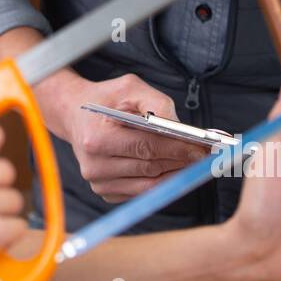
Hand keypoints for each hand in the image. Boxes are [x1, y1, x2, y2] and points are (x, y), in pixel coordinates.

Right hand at [38, 71, 209, 203]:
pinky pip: (143, 192)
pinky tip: (173, 168)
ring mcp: (99, 183)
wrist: (75, 115)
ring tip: (193, 160)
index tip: (202, 147)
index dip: (178, 148)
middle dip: (181, 160)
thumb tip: (181, 127)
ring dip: (175, 173)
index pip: (146, 147)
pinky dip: (162, 181)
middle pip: (151, 167)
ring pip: (150, 184)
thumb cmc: (105, 100)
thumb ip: (156, 103)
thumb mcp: (130, 88)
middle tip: (205, 153)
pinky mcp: (106, 192)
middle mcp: (94, 166)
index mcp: (96, 138)